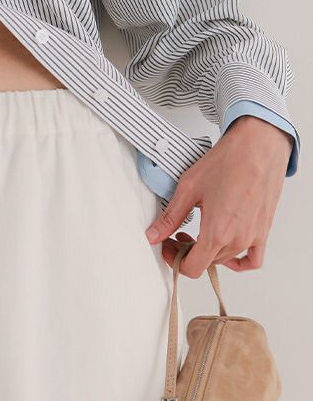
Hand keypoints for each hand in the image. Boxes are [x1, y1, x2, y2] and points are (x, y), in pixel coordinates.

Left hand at [144, 115, 292, 277]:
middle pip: (207, 263)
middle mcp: (238, 240)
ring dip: (208, 252)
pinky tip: (225, 248)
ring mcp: (253, 237)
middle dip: (187, 252)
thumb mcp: (189, 188)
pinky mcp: (263, 231)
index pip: (192, 268)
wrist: (257, 148)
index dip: (174, 260)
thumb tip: (153, 235)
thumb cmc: (227, 162)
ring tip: (196, 232)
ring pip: (225, 259)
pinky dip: (238, 261)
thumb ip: (170, 217)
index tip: (168, 245)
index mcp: (217, 232)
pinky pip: (252, 259)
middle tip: (176, 234)